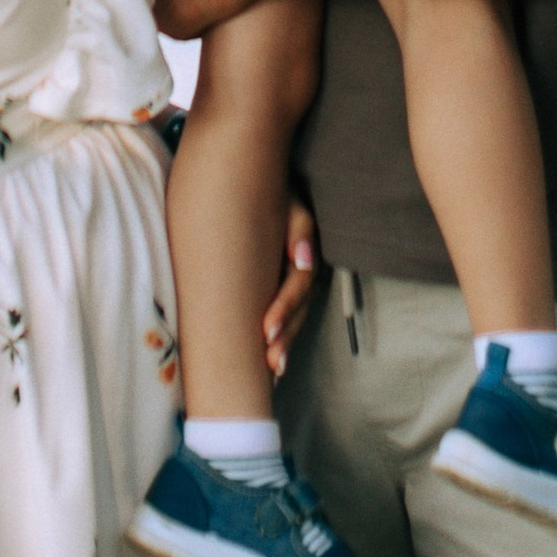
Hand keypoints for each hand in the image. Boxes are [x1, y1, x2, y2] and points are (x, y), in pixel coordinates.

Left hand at [265, 189, 317, 381]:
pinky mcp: (279, 286)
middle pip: (299, 311)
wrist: (253, 186)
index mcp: (303, 252)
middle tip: (271, 363)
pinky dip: (280, 337)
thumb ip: (298, 229)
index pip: (298, 286)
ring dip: (285, 344)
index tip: (266, 332)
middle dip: (285, 337)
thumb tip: (301, 258)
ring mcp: (293, 281)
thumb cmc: (270, 196)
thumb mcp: (289, 205)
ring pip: (295, 318)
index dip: (284, 310)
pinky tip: (269, 363)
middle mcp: (302, 271)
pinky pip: (284, 315)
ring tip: (272, 370)